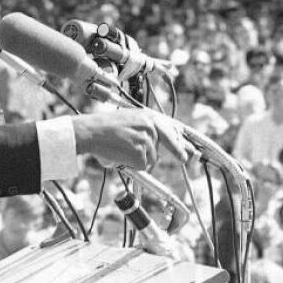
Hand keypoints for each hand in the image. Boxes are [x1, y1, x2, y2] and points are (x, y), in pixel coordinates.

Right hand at [70, 108, 192, 169]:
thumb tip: (155, 147)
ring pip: (153, 158)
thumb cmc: (104, 127)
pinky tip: (121, 156)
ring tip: (123, 151)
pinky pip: (143, 165)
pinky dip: (133, 165)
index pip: (171, 128)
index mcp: (148, 116)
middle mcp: (150, 126)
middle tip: (185, 159)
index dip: (180, 139)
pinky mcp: (141, 153)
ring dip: (141, 159)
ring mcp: (147, 140)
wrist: (92, 131)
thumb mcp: (128, 120)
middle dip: (179, 151)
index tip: (189, 147)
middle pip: (170, 143)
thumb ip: (144, 129)